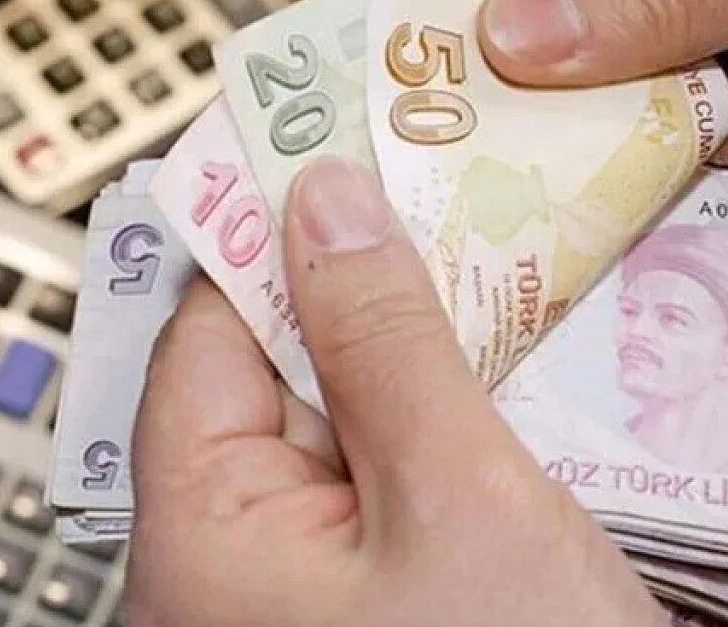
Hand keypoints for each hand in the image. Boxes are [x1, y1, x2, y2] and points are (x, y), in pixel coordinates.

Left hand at [124, 155, 667, 626]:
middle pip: (283, 369)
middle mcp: (238, 559)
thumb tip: (326, 202)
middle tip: (458, 200)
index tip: (343, 145)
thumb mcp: (457, 500)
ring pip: (355, 417)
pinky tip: (522, 372)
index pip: (207, 332)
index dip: (272, 229)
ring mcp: (315, 580)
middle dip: (373, 286)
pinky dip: (457, 417)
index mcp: (205, 534)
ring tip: (510, 274)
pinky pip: (400, 473)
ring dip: (431, 352)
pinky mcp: (386, 590)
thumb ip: (384, 343)